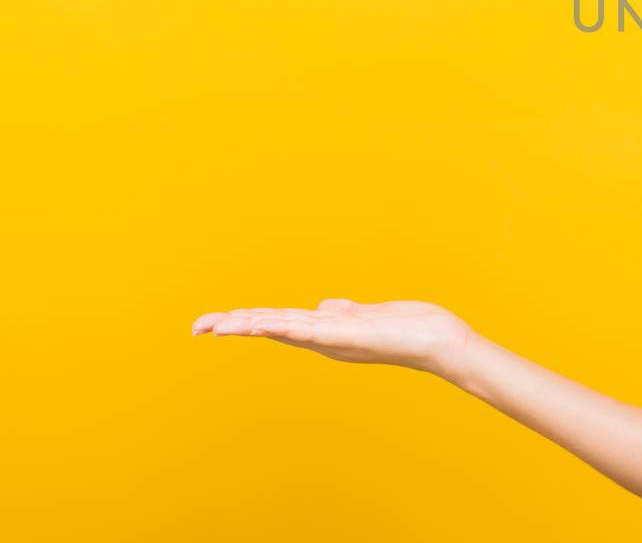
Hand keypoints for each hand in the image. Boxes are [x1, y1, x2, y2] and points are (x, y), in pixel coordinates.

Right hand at [190, 298, 476, 375]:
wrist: (439, 342)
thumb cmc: (408, 329)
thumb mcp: (367, 317)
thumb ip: (342, 313)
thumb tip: (322, 306)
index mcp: (325, 331)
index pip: (276, 322)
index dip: (244, 320)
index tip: (211, 323)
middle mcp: (324, 338)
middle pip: (270, 326)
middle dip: (233, 325)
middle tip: (196, 327)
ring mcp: (336, 339)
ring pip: (284, 328)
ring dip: (250, 324)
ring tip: (218, 325)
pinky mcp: (352, 337)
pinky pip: (313, 331)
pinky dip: (287, 328)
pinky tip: (264, 325)